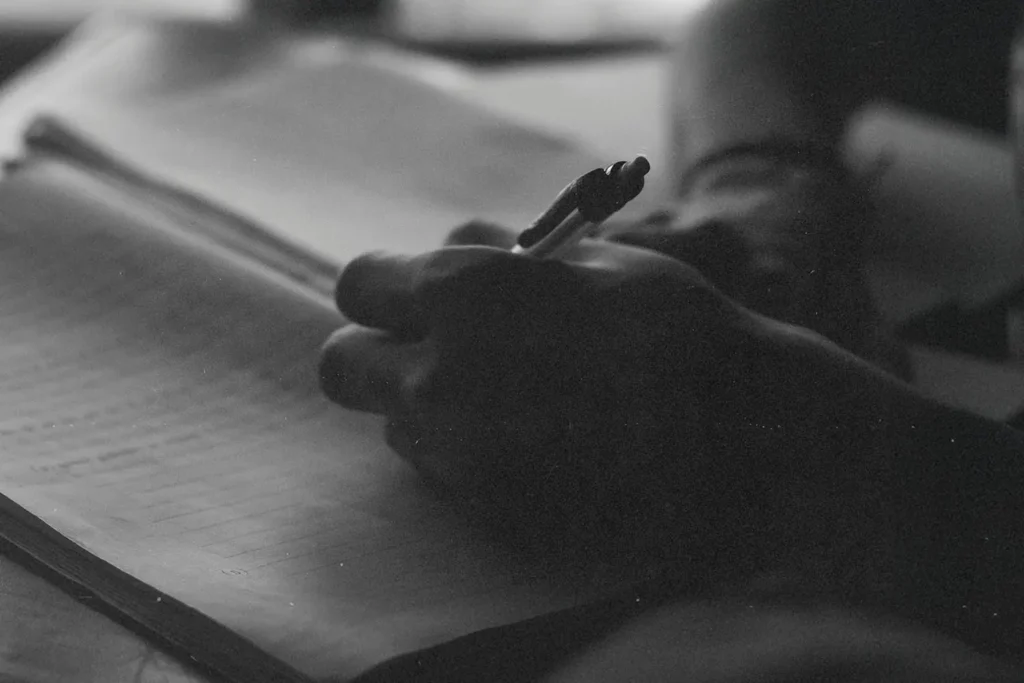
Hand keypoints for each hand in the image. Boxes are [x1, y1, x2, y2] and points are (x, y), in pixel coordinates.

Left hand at [319, 222, 903, 570]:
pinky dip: (464, 453)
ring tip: (502, 401)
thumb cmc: (670, 326)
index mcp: (460, 290)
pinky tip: (527, 441)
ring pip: (394, 423)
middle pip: (343, 366)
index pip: (358, 283)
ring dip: (426, 408)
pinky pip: (441, 471)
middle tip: (425, 354)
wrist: (734, 433)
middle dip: (374, 355)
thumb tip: (454, 243)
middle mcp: (437, 371)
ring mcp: (457, 447)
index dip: (382, 289)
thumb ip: (506, 251)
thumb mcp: (593, 260)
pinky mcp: (484, 503)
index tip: (406, 298)